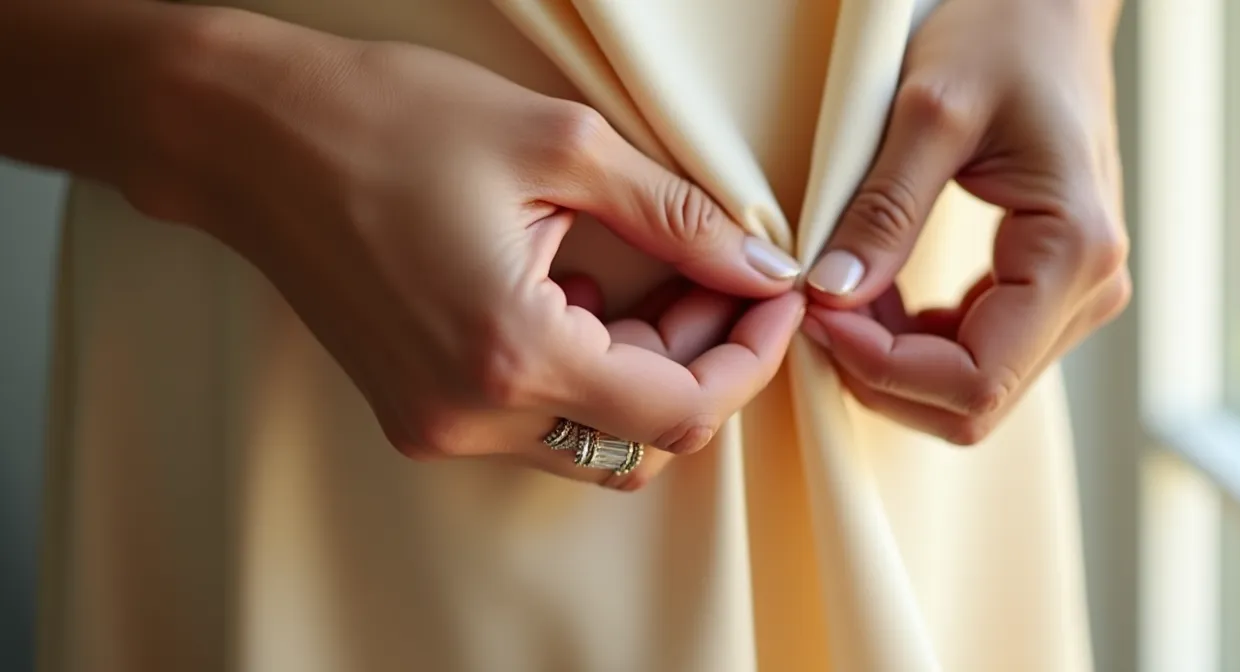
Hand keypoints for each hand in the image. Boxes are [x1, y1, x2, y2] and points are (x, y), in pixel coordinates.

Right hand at [135, 11, 803, 485]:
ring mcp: (437, 424)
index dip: (747, 360)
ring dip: (646, 373)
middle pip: (642, 439)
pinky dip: (585, 372)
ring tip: (661, 280)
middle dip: (702, 363)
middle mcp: (471, 416)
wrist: (250, 137)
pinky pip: (536, 420)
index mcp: (511, 354)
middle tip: (721, 279)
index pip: (678, 411)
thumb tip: (757, 267)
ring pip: (592, 438)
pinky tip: (589, 295)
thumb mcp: (559, 145)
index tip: (775, 302)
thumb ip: (676, 218)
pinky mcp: (418, 409)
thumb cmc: (387, 120)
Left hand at [801, 0, 1129, 444]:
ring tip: (836, 299)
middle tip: (815, 312)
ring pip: (971, 386)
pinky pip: (974, 350)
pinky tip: (871, 294)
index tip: (816, 316)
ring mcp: (1074, 294)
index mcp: (1074, 253)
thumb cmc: (1003, 34)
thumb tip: (830, 297)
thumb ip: (882, 212)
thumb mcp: (929, 111)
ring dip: (891, 361)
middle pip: (972, 401)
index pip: (973, 380)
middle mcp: (1090, 290)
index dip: (881, 370)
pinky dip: (911, 341)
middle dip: (881, 374)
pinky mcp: (1048, 286)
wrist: (1050, 6)